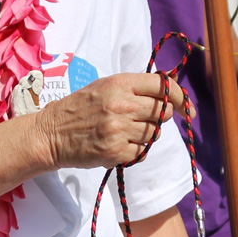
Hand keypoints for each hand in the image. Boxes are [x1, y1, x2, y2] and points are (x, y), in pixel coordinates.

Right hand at [36, 73, 182, 171]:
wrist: (51, 134)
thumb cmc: (80, 109)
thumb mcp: (105, 87)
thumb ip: (135, 89)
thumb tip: (169, 95)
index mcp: (120, 84)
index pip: (163, 87)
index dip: (179, 98)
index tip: (186, 109)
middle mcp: (122, 105)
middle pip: (162, 112)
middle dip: (158, 118)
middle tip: (141, 120)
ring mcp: (119, 129)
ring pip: (154, 134)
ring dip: (144, 135)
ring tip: (123, 132)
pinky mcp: (116, 151)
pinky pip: (141, 152)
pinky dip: (134, 151)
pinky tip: (117, 145)